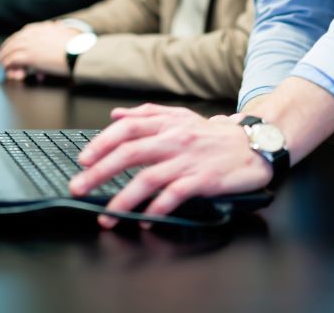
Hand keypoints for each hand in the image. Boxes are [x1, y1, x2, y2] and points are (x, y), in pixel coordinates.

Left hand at [0, 21, 79, 79]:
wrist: (78, 53)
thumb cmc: (76, 45)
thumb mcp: (66, 31)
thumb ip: (59, 28)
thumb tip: (58, 25)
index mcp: (42, 28)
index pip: (23, 33)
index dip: (15, 41)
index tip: (12, 45)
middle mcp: (33, 35)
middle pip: (13, 41)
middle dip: (6, 49)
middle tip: (2, 56)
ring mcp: (30, 45)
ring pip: (10, 50)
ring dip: (4, 58)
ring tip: (2, 64)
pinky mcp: (29, 56)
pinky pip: (12, 60)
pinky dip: (8, 65)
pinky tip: (7, 69)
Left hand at [69, 103, 272, 225]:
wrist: (254, 145)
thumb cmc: (215, 136)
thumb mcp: (182, 117)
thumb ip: (148, 115)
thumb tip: (116, 116)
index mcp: (168, 124)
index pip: (128, 128)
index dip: (101, 143)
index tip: (83, 159)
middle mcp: (176, 139)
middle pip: (130, 153)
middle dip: (100, 172)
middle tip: (79, 187)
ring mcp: (190, 160)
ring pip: (149, 178)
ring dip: (123, 199)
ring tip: (107, 216)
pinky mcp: (204, 179)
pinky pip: (176, 194)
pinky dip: (158, 208)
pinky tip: (146, 218)